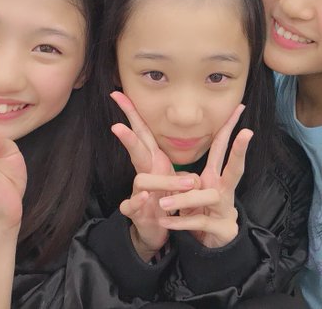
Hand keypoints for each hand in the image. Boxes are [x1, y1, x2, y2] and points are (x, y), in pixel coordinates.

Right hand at [110, 91, 196, 260]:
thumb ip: (186, 155)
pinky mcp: (136, 211)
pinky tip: (142, 198)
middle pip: (135, 149)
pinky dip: (136, 202)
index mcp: (155, 160)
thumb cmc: (167, 197)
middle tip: (117, 125)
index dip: (132, 112)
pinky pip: (131, 205)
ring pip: (140, 179)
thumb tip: (205, 144)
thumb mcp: (178, 175)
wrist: (157, 228)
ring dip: (159, 181)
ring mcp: (138, 191)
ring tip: (172, 182)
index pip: (143, 131)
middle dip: (127, 136)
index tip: (119, 93)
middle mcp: (145, 172)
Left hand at [157, 104, 252, 247]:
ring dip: (184, 200)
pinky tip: (166, 222)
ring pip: (207, 197)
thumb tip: (172, 151)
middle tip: (247, 132)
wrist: (209, 245)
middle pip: (235, 168)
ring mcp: (225, 209)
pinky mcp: (222, 228)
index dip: (230, 128)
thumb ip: (183, 174)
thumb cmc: (199, 212)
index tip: (240, 107)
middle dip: (240, 150)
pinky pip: (199, 222)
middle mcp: (223, 190)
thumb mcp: (190, 191)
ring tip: (163, 204)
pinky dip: (181, 223)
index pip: (221, 148)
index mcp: (215, 177)